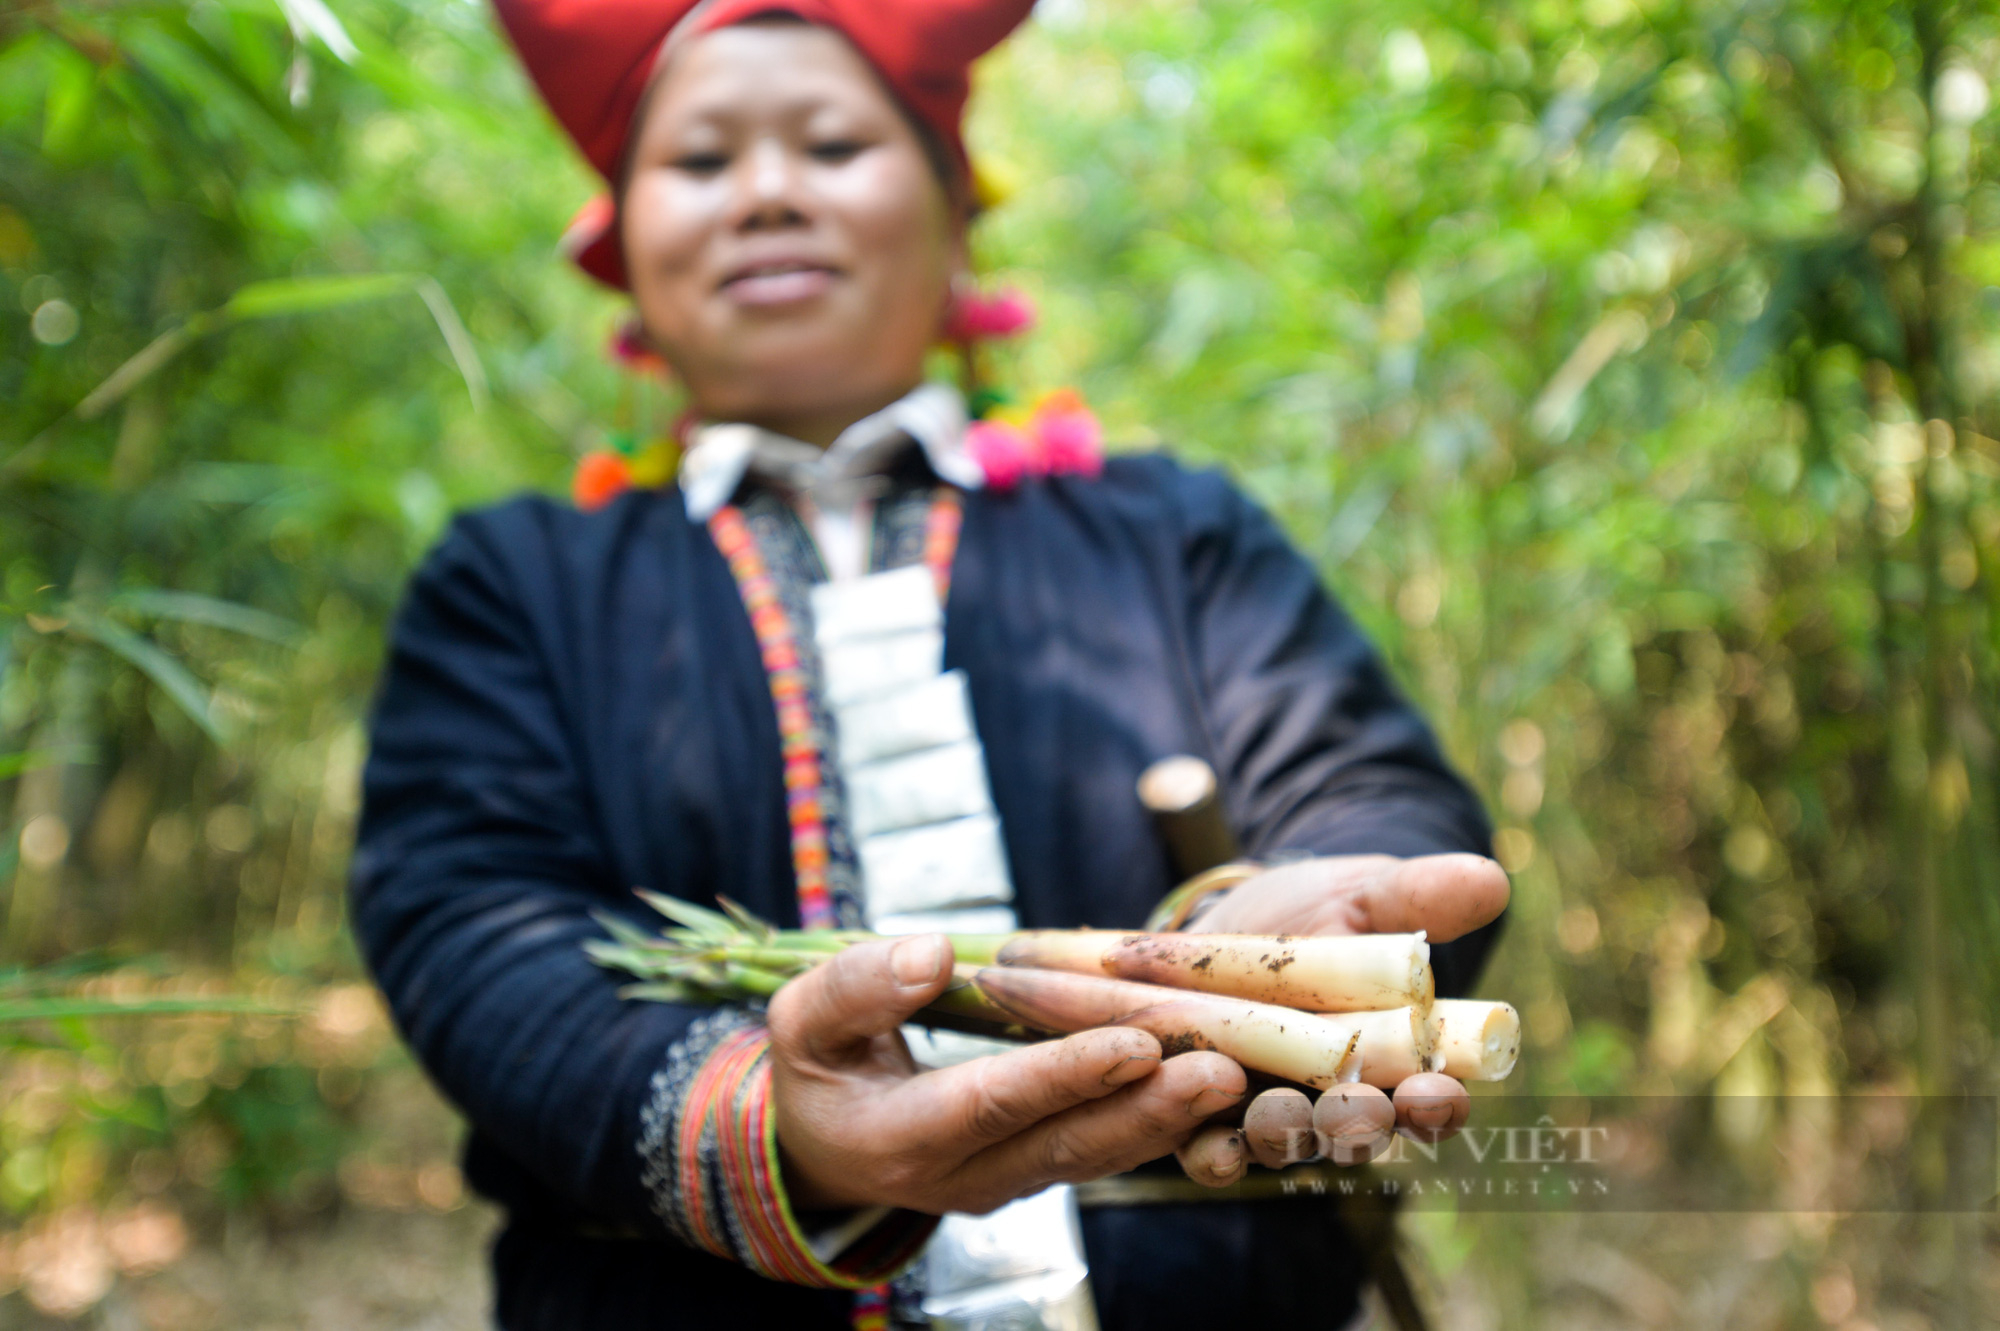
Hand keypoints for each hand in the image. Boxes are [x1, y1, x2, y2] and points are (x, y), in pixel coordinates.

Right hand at [768, 933, 1246, 1214]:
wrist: (821, 1145)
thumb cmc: (813, 1068)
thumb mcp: (802, 1021)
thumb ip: (859, 987)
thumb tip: (931, 952)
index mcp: (900, 1140)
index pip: (992, 1105)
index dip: (1064, 1074)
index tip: (1132, 1043)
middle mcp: (961, 1179)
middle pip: (1066, 1144)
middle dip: (1146, 1107)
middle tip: (1220, 1069)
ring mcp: (1005, 1185)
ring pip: (1097, 1156)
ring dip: (1169, 1120)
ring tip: (1235, 1077)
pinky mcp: (1036, 1173)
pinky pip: (1104, 1153)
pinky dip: (1160, 1127)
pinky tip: (1214, 1095)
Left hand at [1175, 852, 1508, 1184]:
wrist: (1211, 922)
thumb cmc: (1303, 914)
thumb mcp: (1358, 897)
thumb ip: (1418, 898)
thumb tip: (1494, 880)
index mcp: (1393, 1061)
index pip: (1430, 1101)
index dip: (1437, 1105)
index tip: (1435, 1091)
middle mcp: (1335, 1103)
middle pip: (1356, 1133)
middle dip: (1358, 1125)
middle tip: (1358, 1108)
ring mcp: (1267, 1114)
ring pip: (1283, 1143)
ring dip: (1282, 1134)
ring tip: (1279, 1111)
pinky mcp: (1203, 1116)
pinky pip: (1207, 1151)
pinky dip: (1210, 1153)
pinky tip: (1210, 1145)